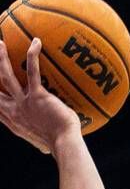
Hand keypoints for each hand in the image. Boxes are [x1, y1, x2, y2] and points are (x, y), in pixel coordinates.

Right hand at [0, 37, 81, 154]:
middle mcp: (14, 110)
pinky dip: (33, 56)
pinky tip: (36, 43)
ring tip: (0, 43)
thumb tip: (45, 146)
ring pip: (6, 76)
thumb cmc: (58, 145)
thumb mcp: (42, 143)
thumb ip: (40, 137)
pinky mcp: (37, 96)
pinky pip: (33, 71)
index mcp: (13, 121)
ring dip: (2, 58)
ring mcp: (24, 102)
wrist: (64, 145)